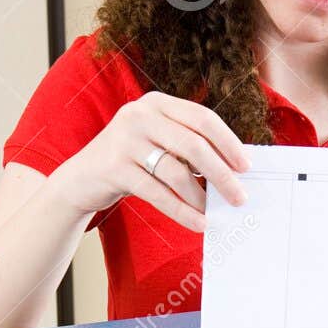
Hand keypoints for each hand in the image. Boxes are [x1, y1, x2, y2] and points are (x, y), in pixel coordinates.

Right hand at [50, 91, 250, 231]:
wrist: (81, 178)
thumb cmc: (130, 161)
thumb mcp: (156, 141)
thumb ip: (186, 145)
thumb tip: (232, 169)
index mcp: (157, 103)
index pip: (202, 118)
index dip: (227, 143)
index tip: (245, 166)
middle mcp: (139, 115)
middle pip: (193, 144)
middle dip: (221, 173)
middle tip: (238, 196)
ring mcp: (124, 140)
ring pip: (175, 171)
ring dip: (200, 197)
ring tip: (214, 212)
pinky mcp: (114, 168)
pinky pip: (157, 193)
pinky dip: (181, 211)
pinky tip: (197, 223)